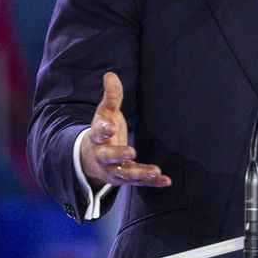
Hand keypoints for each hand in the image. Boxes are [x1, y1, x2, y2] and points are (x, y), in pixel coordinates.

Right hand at [79, 72, 171, 189]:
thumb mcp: (105, 113)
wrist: (91, 160)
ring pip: (126, 173)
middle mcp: (104, 156)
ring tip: (155, 171)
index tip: (110, 128)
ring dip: (140, 173)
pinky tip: (166, 181)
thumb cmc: (103, 131)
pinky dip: (152, 182)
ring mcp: (115, 170)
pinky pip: (140, 183)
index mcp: (98, 137)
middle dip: (119, 155)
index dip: (104, 130)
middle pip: (109, 157)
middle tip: (131, 152)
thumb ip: (111, 96)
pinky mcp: (126, 178)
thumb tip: (110, 74)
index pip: (98, 133)